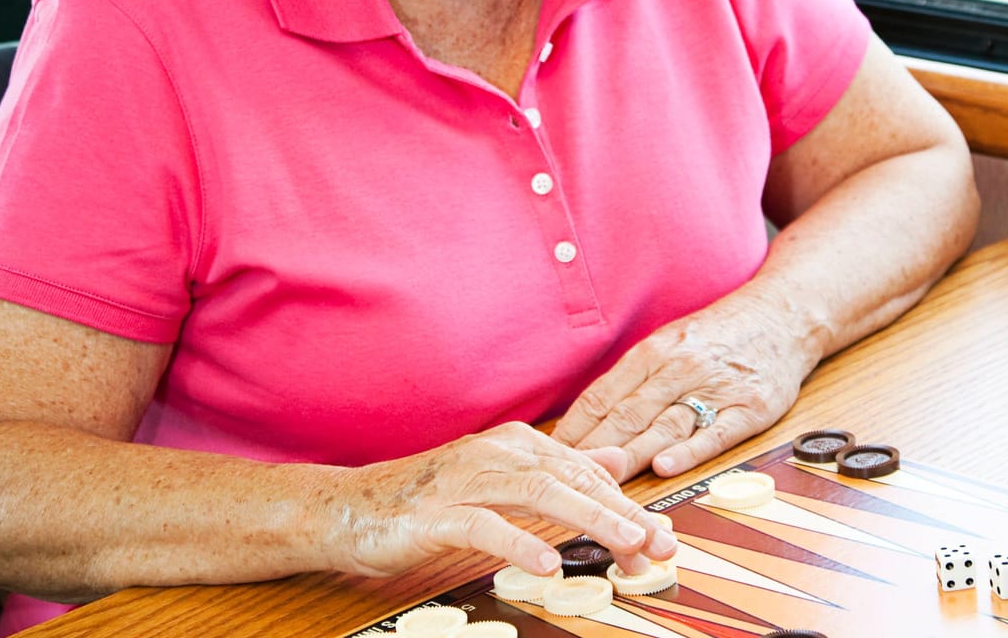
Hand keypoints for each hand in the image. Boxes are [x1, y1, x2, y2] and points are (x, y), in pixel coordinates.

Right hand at [324, 422, 674, 579]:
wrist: (348, 508)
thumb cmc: (427, 499)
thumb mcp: (500, 481)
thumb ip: (556, 472)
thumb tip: (612, 464)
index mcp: (517, 445)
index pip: (586, 474)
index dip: (626, 506)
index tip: (658, 538)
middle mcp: (497, 453)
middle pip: (573, 481)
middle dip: (623, 514)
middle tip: (659, 544)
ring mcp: (465, 480)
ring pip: (540, 494)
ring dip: (589, 520)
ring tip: (626, 545)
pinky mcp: (435, 513)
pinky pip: (484, 525)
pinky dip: (519, 541)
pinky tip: (548, 561)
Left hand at [552, 297, 817, 479]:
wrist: (784, 315)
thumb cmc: (721, 334)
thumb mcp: (670, 341)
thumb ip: (633, 380)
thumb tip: (587, 421)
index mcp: (654, 351)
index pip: (603, 396)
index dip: (573, 431)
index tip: (548, 458)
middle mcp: (680, 367)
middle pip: (627, 415)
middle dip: (593, 451)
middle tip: (564, 480)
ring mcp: (716, 387)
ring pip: (664, 426)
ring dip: (631, 456)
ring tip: (604, 481)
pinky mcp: (750, 406)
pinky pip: (716, 432)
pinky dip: (690, 450)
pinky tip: (667, 466)